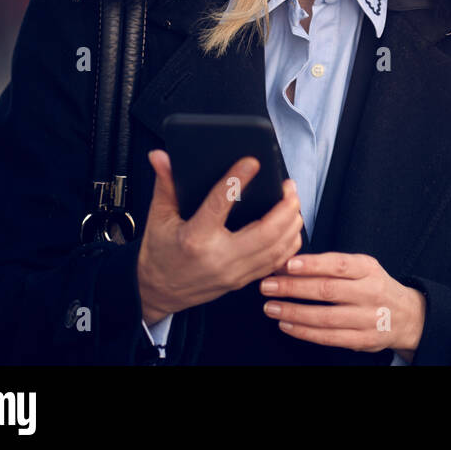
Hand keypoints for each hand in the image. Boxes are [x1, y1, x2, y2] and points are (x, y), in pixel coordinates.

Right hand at [137, 150, 303, 324]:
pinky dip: (289, 243)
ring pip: (277, 249)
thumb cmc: (159, 254)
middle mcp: (219, 257)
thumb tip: (160, 156)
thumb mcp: (158, 217)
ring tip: (293, 202)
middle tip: (289, 186)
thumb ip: (165, 184)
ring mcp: (234, 272)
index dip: (237, 180)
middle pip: (266, 232)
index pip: (220, 204)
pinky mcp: (242, 280)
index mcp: (195, 238)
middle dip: (285, 207)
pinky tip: (291, 227)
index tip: (252, 162)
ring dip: (292, 223)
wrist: (157, 293)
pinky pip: (275, 263)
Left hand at [259, 252, 425, 361]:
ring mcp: (367, 319)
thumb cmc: (375, 286)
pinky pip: (329, 337)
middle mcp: (370, 293)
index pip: (339, 265)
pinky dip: (304, 332)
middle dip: (293, 288)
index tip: (287, 264)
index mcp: (369, 269)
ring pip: (325, 317)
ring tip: (271, 307)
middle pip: (328, 291)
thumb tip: (291, 263)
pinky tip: (287, 325)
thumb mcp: (364, 267)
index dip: (312, 265)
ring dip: (293, 312)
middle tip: (268, 285)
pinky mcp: (363, 340)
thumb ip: (333, 266)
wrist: (407, 316)